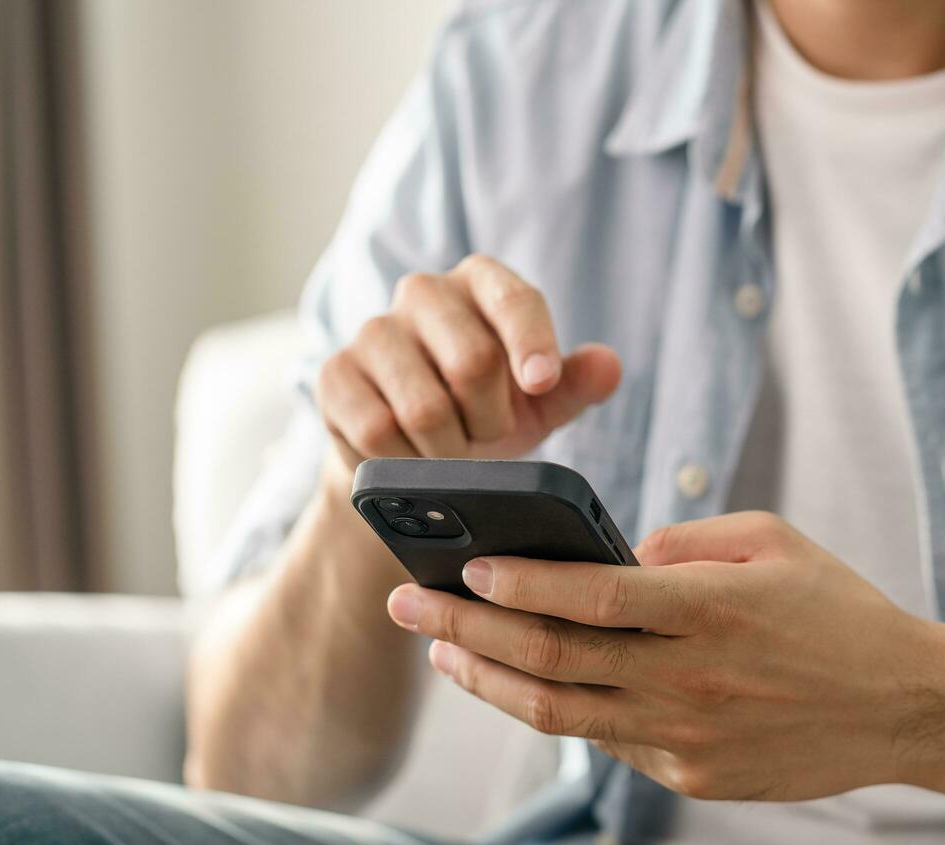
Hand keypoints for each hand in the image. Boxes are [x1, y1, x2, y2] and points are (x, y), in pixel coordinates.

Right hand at [315, 254, 621, 493]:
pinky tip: (410, 460)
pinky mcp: (334, 374)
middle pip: (473, 361)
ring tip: (451, 451)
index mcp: (482, 282)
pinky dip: (406, 462)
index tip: (540, 384)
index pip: (514, 300)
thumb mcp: (538, 403)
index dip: (532, 344)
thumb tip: (609, 367)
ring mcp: (372, 330)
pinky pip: (378, 431)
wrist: (411, 455)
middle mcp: (423, 292)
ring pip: (425, 407)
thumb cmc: (484, 412)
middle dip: (491, 419)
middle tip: (488, 435)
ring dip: (449, 450)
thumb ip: (574, 384)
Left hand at [386, 512, 944, 801]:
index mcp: (710, 611)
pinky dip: (556, 708)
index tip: (464, 565)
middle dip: (465, 628)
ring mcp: (686, 737)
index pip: (591, 596)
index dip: (519, 583)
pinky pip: (605, 740)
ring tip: (442, 651)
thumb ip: (686, 542)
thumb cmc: (838, 612)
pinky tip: (521, 682)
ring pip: (559, 711)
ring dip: (488, 679)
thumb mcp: (772, 542)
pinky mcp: (690, 776)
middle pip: (551, 657)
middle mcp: (690, 679)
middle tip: (410, 606)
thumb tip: (616, 554)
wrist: (903, 707)